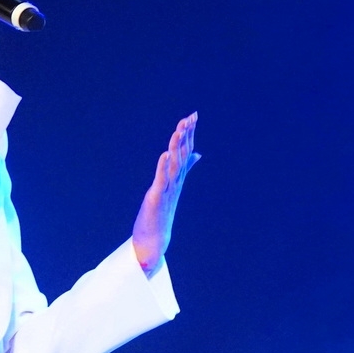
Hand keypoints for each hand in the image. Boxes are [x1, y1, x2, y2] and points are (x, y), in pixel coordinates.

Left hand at [132, 113, 199, 275]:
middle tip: (190, 117)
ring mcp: (168, 188)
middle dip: (186, 134)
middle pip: (182, 153)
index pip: (186, 149)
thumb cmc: (163, 210)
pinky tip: (164, 154)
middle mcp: (176, 180)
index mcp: (179, 175)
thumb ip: (186, 167)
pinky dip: (163, 167)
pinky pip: (161, 179)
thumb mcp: (173, 184)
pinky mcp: (157, 197)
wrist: (155, 237)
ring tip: (179, 130)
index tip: (193, 115)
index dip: (190, 132)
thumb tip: (197, 153)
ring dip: (176, 147)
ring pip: (174, 164)